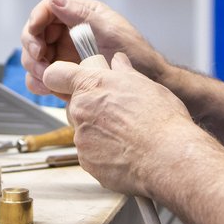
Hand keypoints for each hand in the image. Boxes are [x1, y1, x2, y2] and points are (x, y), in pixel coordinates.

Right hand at [20, 0, 165, 96]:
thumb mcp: (111, 31)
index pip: (47, 10)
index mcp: (81, 14)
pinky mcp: (66, 73)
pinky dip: (39, 82)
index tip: (36, 39)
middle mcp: (70, 32)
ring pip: (34, 56)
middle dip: (33, 48)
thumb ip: (82, 15)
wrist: (150, 82)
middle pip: (35, 34)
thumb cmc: (137, 54)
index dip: (36, 21)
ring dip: (34, 68)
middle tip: (41, 62)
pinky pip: (42, 76)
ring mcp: (66, 53)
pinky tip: (48, 88)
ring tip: (47, 78)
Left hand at [41, 52, 196, 197]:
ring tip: (128, 137)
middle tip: (116, 113)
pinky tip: (126, 152)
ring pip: (84, 131)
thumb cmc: (161, 120)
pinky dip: (104, 154)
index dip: (62, 78)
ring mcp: (81, 138)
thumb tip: (118, 61)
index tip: (71, 82)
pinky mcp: (86, 162)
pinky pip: (90, 154)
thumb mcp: (146, 85)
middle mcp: (81, 110)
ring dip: (99, 132)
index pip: (56, 75)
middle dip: (89, 108)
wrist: (168, 158)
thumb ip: (124, 72)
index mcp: (92, 85)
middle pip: (74, 106)